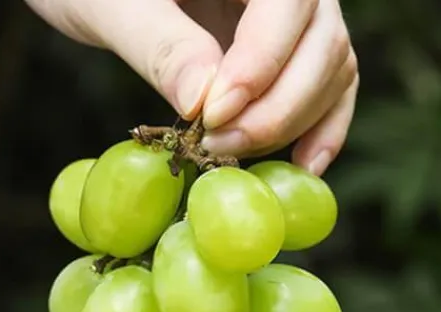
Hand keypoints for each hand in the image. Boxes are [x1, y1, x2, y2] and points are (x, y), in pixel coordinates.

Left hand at [25, 0, 357, 174]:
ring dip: (293, 123)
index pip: (287, 2)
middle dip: (276, 107)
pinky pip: (331, 84)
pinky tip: (302, 166)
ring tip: (233, 155)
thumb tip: (205, 102)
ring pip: (331, 67)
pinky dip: (321, 128)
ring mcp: (294, 13)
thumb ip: (160, 45)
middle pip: (322, 41)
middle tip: (218, 147)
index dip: (261, 64)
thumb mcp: (109, 3)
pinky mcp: (289, 48)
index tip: (214, 114)